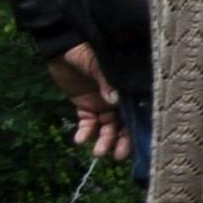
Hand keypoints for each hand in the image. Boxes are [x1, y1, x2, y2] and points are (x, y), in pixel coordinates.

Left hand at [48, 43, 127, 162]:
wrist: (62, 46)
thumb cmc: (86, 51)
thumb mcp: (99, 65)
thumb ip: (107, 82)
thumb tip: (115, 101)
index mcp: (129, 88)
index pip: (140, 110)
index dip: (139, 128)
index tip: (138, 144)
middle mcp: (120, 98)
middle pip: (125, 123)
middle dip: (122, 141)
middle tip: (117, 156)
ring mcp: (103, 103)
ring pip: (108, 127)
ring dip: (104, 140)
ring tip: (98, 152)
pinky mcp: (86, 105)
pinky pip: (88, 123)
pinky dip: (85, 132)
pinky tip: (80, 140)